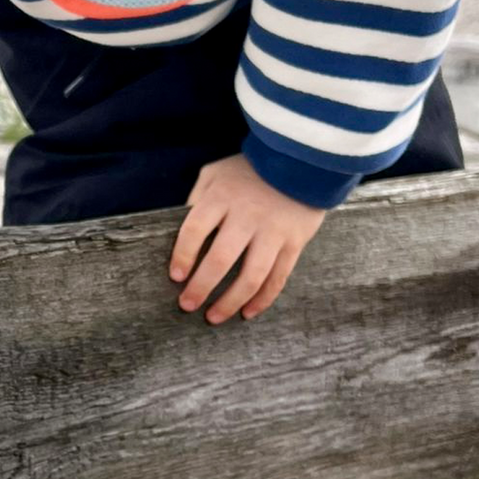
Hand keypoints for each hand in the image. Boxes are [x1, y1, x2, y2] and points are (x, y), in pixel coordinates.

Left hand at [169, 153, 326, 324]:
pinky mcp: (294, 242)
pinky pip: (277, 278)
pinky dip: (262, 300)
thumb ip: (198, 198)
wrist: (302, 161)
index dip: (182, 256)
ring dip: (229, 301)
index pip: (194, 230)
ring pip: (250, 276)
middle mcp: (246, 216)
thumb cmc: (249, 169)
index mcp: (222, 196)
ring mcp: (272, 231)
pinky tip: (247, 312)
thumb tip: (180, 232)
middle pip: (220, 259)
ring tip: (213, 317)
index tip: (176, 276)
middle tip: (187, 305)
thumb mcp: (216, 172)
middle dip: (201, 287)